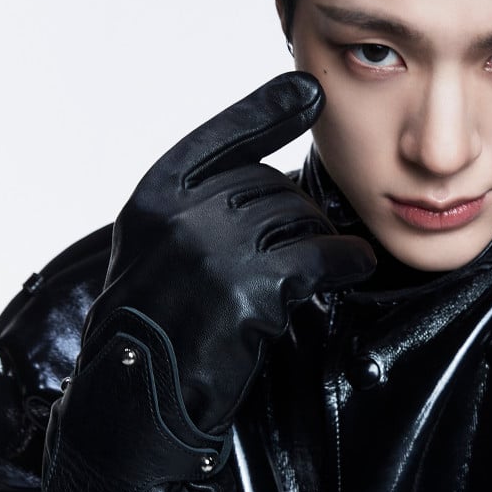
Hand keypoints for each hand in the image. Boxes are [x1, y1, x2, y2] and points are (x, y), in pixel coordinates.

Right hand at [84, 72, 374, 431]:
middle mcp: (177, 215)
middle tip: (315, 242)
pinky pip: (316, 258)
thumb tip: (268, 183)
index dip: (266, 112)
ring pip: (296, 220)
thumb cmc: (155, 334)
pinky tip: (355, 267)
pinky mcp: (244, 291)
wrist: (136, 400)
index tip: (308, 91)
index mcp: (153, 199)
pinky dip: (345, 261)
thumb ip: (197, 212)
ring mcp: (209, 251)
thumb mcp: (157, 254)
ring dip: (323, 239)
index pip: (220, 139)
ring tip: (336, 261)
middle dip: (299, 213)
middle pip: (268, 187)